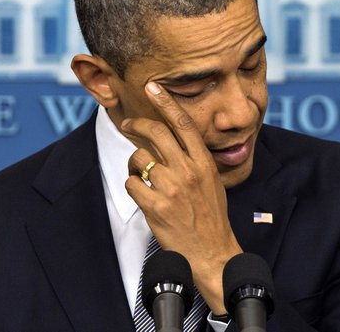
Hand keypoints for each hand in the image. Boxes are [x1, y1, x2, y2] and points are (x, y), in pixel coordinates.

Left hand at [122, 81, 242, 314]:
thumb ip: (195, 158)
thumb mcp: (212, 180)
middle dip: (137, 124)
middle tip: (128, 123)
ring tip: (142, 175)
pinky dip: (133, 186)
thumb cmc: (211, 215)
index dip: (166, 102)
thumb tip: (173, 139)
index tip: (153, 87)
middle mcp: (188, 171)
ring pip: (139, 158)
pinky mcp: (156, 207)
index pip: (183, 124)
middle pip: (156, 133)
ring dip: (135, 164)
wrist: (211, 251)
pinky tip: (142, 194)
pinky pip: (132, 183)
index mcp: (204, 162)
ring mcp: (171, 188)